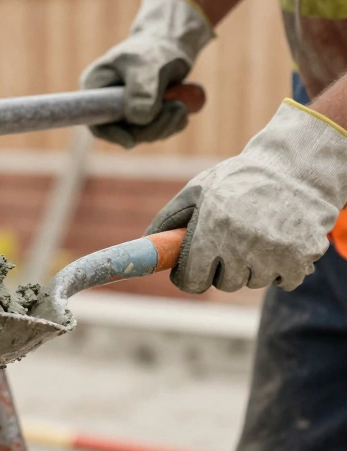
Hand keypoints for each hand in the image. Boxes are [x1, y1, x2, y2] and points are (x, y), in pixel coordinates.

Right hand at [81, 0, 213, 147]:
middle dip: (150, 128)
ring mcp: (125, 111)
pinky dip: (171, 124)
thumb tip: (139, 120)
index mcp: (95, 88)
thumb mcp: (147, 65)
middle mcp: (107, 103)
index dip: (111, 134)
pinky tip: (182, 108)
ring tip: (181, 106)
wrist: (170, 44)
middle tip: (176, 111)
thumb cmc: (154, 49)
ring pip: (142, 134)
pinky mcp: (143, 115)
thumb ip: (142, 90)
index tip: (130, 141)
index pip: (95, 121)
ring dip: (165, 126)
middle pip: (122, 132)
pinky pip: (156, 131)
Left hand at [147, 101, 346, 292]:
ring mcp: (275, 253)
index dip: (189, 277)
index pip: (192, 279)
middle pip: (224, 283)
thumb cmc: (240, 179)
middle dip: (222, 268)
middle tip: (230, 244)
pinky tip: (280, 243)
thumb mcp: (198, 190)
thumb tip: (148, 242)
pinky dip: (282, 269)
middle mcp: (242, 245)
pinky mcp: (302, 257)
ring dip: (252, 267)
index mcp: (212, 229)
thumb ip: (170, 218)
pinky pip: (285, 281)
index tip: (191, 272)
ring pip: (254, 282)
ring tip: (257, 236)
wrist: (296, 168)